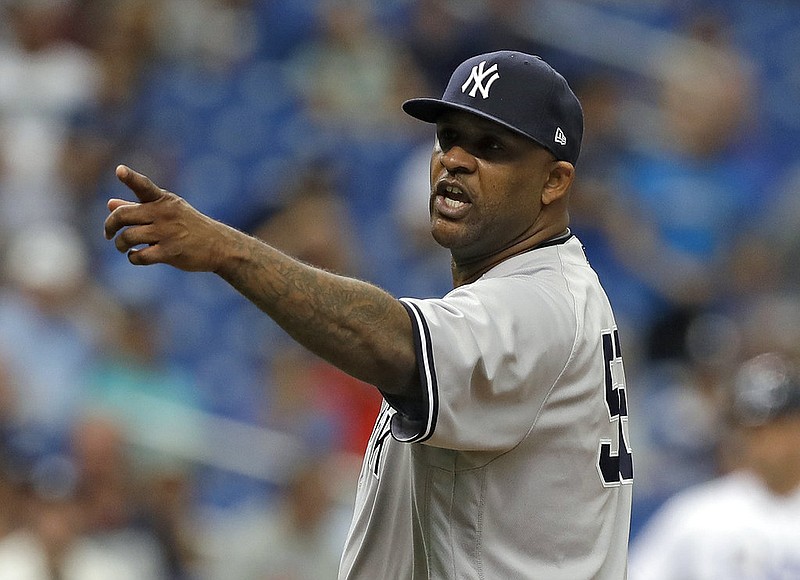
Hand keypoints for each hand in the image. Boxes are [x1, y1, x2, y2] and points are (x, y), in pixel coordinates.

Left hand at [104, 165, 235, 271]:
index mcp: (164, 200)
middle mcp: (165, 213)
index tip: (119, 170)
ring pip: (129, 237)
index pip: (144, 186)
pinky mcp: (170, 252)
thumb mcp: (168, 212)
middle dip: (110, 226)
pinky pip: (140, 256)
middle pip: (123, 215)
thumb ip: (138, 207)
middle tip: (108, 234)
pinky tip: (136, 256)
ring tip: (123, 247)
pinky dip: (133, 257)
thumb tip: (110, 204)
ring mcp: (168, 233)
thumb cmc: (189, 226)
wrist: (218, 245)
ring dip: (121, 244)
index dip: (131, 178)